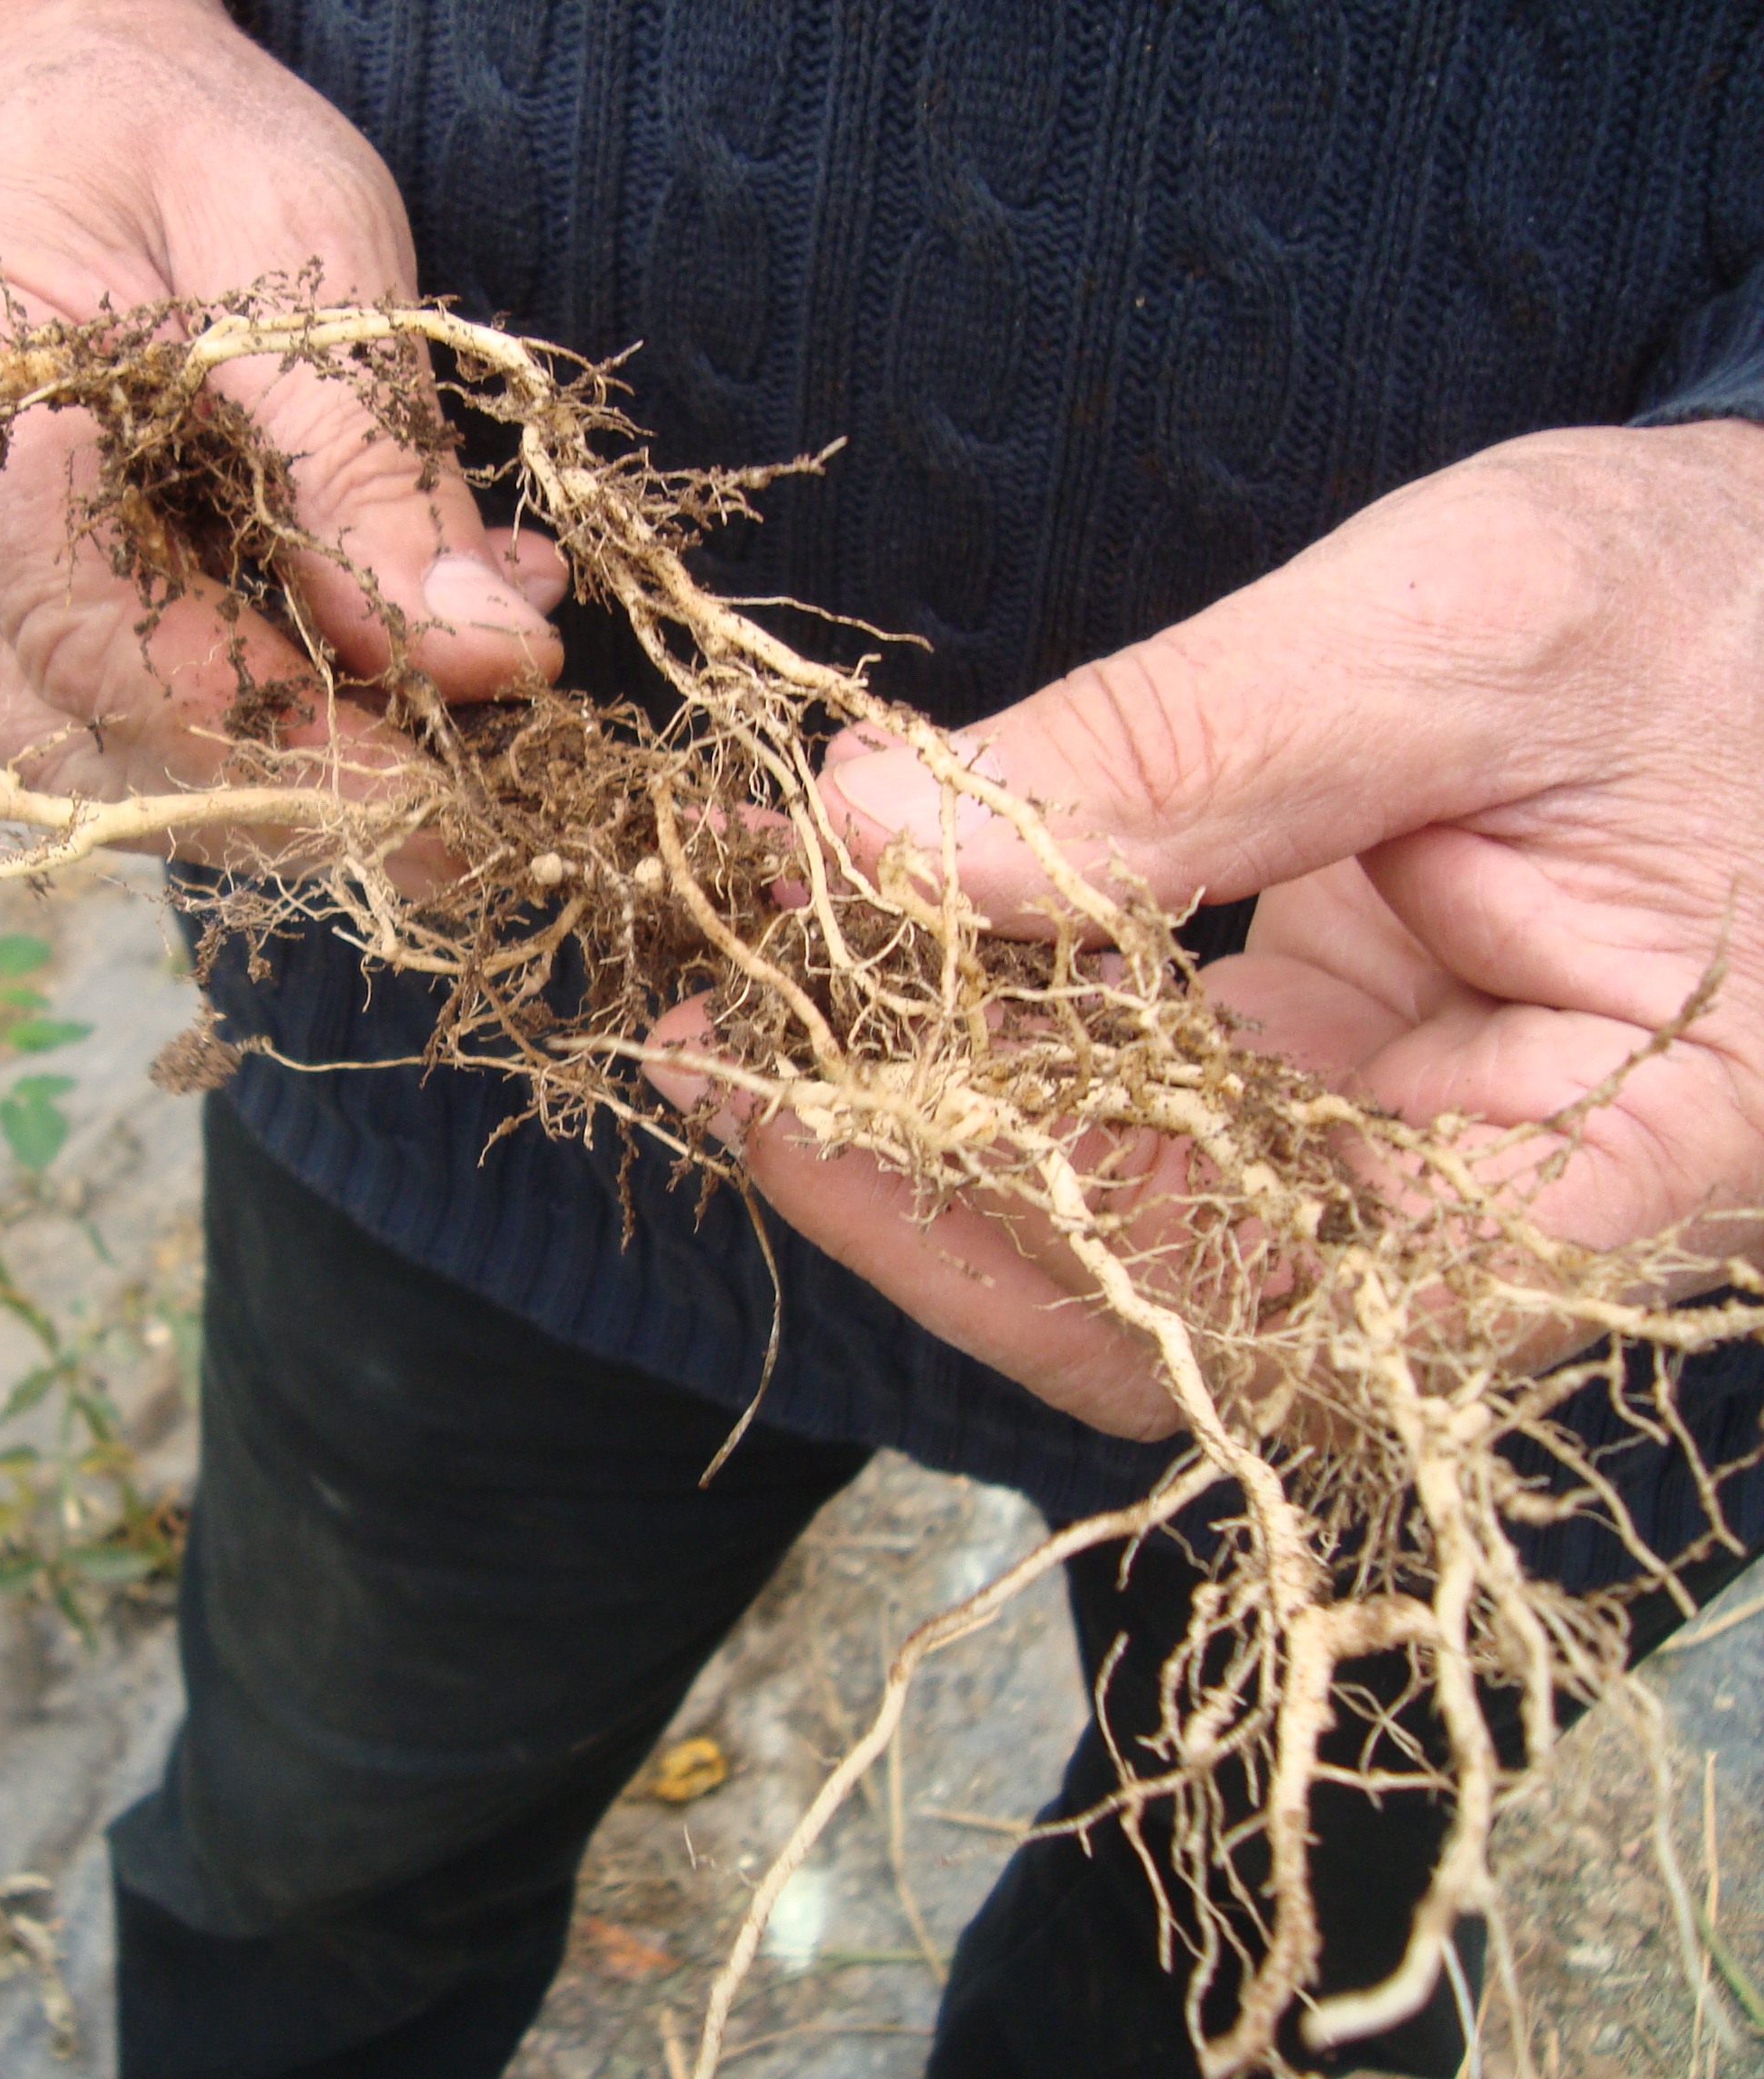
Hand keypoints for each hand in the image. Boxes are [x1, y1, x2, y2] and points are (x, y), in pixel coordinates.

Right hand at [0, 0, 565, 872]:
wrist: (64, 109)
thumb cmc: (171, 139)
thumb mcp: (302, 242)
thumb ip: (372, 459)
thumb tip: (493, 657)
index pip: (80, 614)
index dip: (268, 724)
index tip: (437, 786)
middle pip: (72, 736)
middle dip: (283, 795)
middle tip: (461, 827)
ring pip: (85, 769)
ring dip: (274, 790)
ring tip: (439, 755)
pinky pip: (100, 736)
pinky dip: (249, 743)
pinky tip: (375, 694)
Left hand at [650, 419, 1763, 1438]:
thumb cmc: (1730, 605)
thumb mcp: (1474, 633)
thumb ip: (1187, 751)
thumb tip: (875, 842)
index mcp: (1595, 1188)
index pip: (1240, 1308)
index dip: (987, 1233)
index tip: (788, 1097)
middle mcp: (1488, 1232)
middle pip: (1147, 1301)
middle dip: (907, 1179)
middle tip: (710, 1036)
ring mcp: (1397, 1170)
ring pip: (1120, 1224)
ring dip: (921, 1105)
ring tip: (743, 974)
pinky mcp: (1332, 1090)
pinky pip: (1139, 1118)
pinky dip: (993, 1033)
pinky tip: (866, 934)